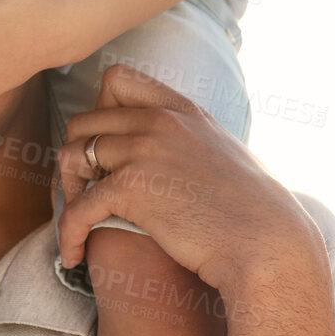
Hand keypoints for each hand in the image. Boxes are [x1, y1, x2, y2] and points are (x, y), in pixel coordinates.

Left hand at [57, 64, 325, 298]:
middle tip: (83, 194)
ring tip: (76, 223)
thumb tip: (178, 155)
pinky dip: (67, 233)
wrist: (268, 244)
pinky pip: (77, 207)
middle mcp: (159, 121)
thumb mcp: (223, 155)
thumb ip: (192, 143)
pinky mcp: (131, 188)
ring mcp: (143, 150)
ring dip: (66, 192)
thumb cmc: (254, 213)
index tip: (103, 146)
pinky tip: (72, 255)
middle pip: (83, 122)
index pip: (116, 80)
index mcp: (181, 110)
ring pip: (70, 157)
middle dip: (75, 157)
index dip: (98, 111)